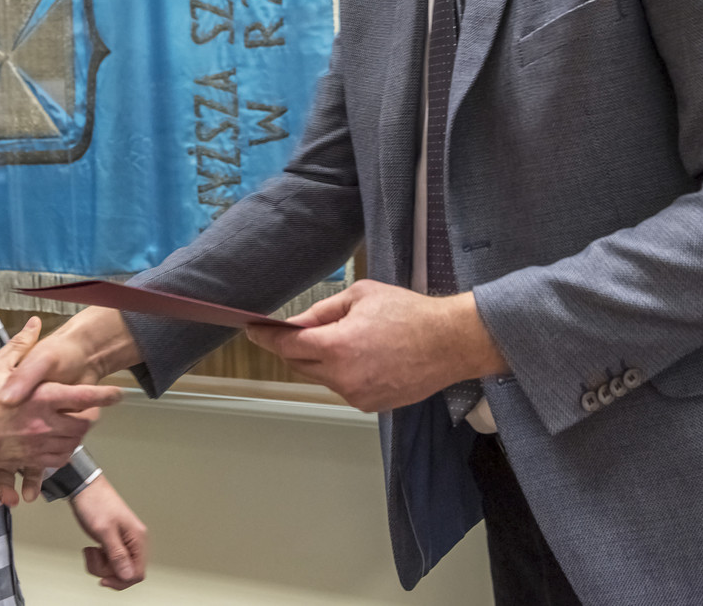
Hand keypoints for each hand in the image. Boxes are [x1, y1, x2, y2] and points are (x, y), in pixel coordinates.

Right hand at [0, 317, 121, 507]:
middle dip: (92, 415)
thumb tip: (35, 323)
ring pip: (72, 444)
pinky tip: (58, 444)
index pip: (85, 396)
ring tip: (76, 424)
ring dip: (78, 435)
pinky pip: (54, 461)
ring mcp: (34, 446)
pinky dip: (62, 452)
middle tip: (91, 408)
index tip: (118, 393)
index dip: (106, 395)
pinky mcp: (24, 461)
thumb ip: (21, 344)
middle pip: (84, 424)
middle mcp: (43, 424)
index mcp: (41, 397)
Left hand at [69, 476, 147, 589]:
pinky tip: (93, 548)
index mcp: (137, 538)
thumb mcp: (104, 531)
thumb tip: (129, 576)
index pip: (137, 573)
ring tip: (92, 550)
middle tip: (95, 556)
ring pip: (115, 569)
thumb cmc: (95, 502)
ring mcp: (124, 542)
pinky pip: (109, 561)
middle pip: (125, 573)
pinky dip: (98, 559)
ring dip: (99, 564)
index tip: (104, 579)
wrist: (84, 488)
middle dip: (106, 570)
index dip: (120, 580)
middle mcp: (134, 541)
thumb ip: (117, 555)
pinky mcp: (114, 542)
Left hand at [245, 280, 507, 412]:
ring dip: (320, 360)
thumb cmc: (408, 313)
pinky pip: (343, 387)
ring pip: (321, 377)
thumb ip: (323, 311)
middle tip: (291, 330)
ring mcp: (356, 395)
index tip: (252, 329)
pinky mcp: (371, 405)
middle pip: (299, 363)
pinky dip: (342, 372)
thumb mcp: (360, 296)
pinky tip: (362, 356)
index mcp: (336, 347)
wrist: (450, 342)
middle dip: (292, 347)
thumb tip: (298, 323)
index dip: (266, 337)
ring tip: (344, 338)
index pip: (287, 345)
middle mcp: (342, 377)